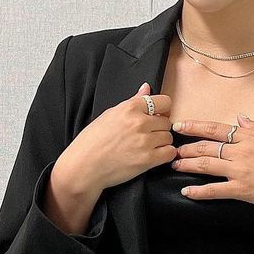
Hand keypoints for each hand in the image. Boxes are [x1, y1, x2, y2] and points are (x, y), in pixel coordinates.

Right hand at [59, 82, 175, 194]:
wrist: (84, 166)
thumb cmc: (93, 141)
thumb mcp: (110, 114)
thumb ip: (133, 101)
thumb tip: (146, 88)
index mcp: (130, 108)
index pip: (163, 102)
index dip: (162, 110)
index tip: (156, 116)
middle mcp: (139, 122)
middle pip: (166, 121)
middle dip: (159, 128)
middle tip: (146, 135)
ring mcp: (145, 141)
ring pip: (168, 137)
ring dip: (161, 142)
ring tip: (146, 146)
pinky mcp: (148, 159)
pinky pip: (169, 153)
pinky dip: (164, 155)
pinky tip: (152, 155)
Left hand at [170, 113, 253, 212]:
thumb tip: (241, 118)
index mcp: (249, 136)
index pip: (216, 129)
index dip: (195, 126)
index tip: (180, 125)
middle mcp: (241, 151)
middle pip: (207, 146)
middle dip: (187, 146)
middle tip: (173, 148)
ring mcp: (240, 171)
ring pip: (207, 165)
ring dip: (188, 164)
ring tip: (175, 164)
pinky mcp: (242, 190)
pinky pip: (216, 190)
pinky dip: (199, 191)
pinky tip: (187, 191)